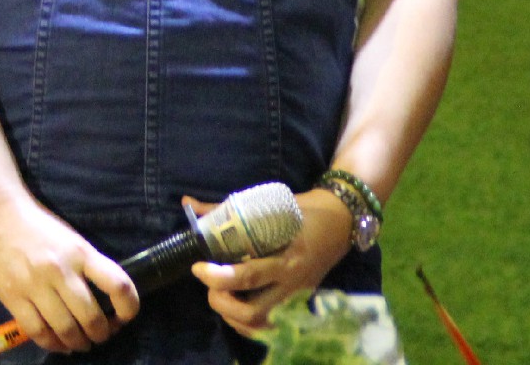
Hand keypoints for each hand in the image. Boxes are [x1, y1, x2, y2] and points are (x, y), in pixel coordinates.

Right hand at [0, 192, 137, 354]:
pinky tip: (57, 342)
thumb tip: (105, 303)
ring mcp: (35, 284)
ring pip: (66, 329)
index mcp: (81, 253)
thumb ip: (88, 268)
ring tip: (79, 343)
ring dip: (78, 343)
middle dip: (101, 334)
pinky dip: (52, 344)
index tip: (125, 317)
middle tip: (99, 335)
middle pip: (92, 317)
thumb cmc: (38, 225)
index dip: (129, 308)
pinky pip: (37, 331)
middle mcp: (60, 269)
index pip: (118, 284)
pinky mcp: (12, 296)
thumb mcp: (71, 240)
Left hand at [191, 189, 353, 337]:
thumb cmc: (301, 210)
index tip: (198, 267)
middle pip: (254, 312)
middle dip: (223, 303)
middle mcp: (292, 282)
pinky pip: (272, 326)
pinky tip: (235, 309)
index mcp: (285, 256)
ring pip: (262, 325)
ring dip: (234, 317)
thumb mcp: (266, 205)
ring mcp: (297, 297)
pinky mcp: (300, 303)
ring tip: (220, 297)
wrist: (341, 221)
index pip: (248, 276)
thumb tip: (188, 203)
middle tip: (208, 286)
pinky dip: (249, 323)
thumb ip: (225, 209)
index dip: (218, 277)